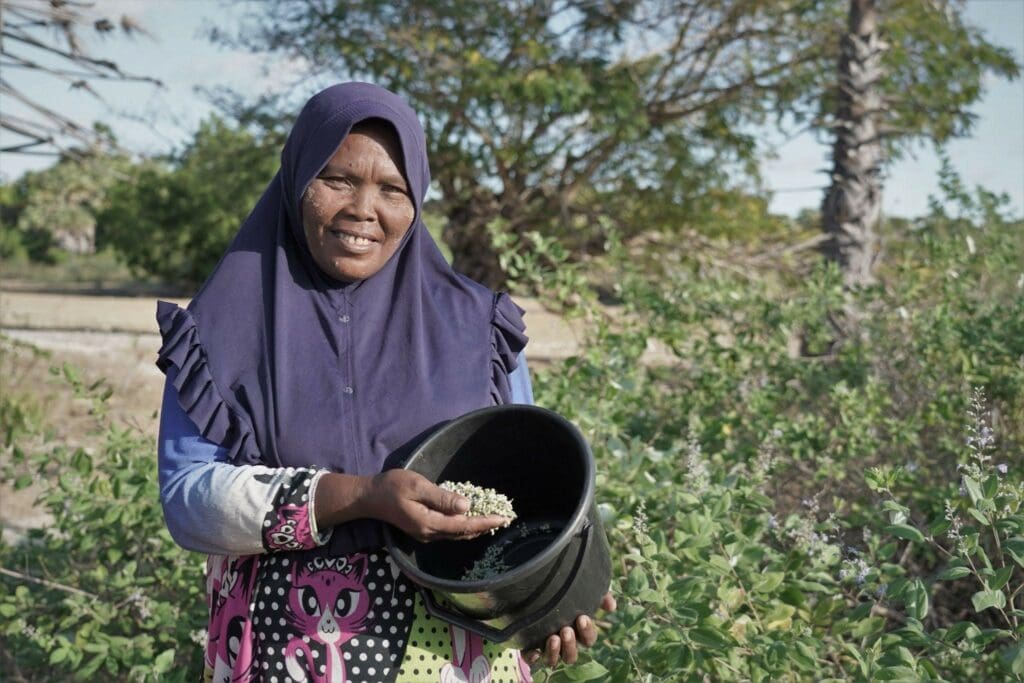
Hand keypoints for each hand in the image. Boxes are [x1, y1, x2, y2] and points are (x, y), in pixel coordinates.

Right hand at [365, 469, 510, 542]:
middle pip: (463, 533)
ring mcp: (426, 533)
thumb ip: (442, 497)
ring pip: (457, 533)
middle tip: (505, 518)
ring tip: (493, 519)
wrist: (369, 497)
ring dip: (476, 527)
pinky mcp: (423, 528)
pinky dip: (464, 525)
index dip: (485, 522)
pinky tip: (471, 517)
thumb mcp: (418, 486)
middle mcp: (430, 533)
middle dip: (485, 526)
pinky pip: (449, 530)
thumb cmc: (392, 487)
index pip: (464, 526)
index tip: (503, 518)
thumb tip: (466, 507)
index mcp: (429, 523)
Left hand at [526, 592, 615, 667]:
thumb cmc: (565, 593)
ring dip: (555, 652)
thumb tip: (612, 605)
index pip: (588, 640)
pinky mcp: (529, 646)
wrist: (536, 589)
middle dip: (570, 645)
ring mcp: (546, 647)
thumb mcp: (584, 591)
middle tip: (566, 630)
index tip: (582, 617)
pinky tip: (535, 651)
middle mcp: (563, 643)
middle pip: (571, 655)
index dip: (587, 632)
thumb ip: (599, 596)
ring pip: (553, 660)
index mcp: (577, 632)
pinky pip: (531, 658)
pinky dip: (533, 657)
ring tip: (553, 637)